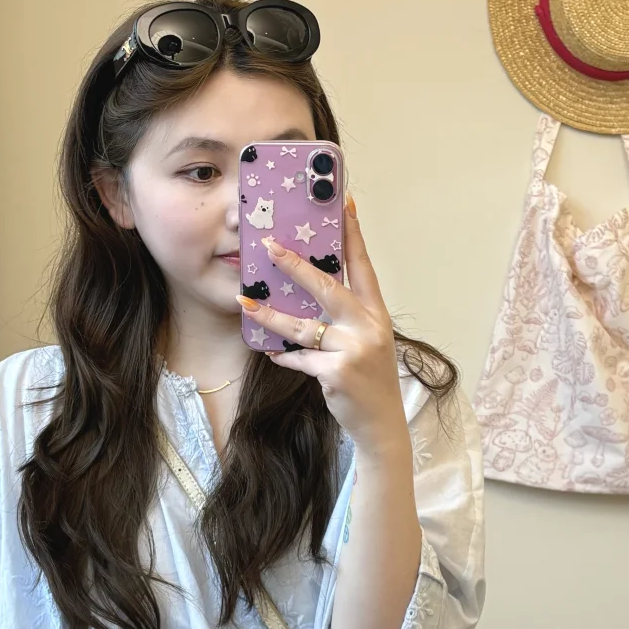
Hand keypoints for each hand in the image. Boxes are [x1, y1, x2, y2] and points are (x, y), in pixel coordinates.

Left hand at [236, 191, 406, 455]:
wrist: (381, 423)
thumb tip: (307, 294)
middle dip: (296, 265)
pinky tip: (272, 354)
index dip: (353, 235)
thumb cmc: (369, 379)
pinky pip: (299, 359)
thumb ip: (344, 318)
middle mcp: (368, 326)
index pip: (363, 266)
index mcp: (376, 313)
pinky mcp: (336, 372)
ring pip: (302, 327)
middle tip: (270, 246)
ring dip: (271, 316)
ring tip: (246, 303)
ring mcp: (353, 349)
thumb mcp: (366, 342)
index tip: (343, 204)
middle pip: (327, 287)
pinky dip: (284, 357)